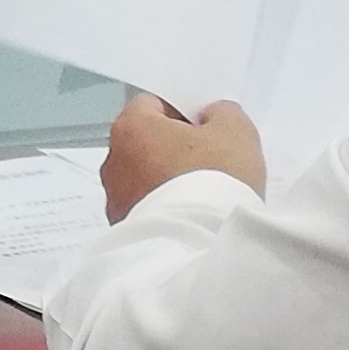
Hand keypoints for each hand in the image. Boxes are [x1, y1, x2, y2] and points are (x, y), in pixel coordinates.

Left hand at [101, 93, 265, 220]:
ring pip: (144, 177)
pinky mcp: (122, 230)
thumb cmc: (213, 181)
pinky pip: (145, 208)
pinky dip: (164, 208)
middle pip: (145, 142)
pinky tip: (191, 215)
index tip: (205, 127)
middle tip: (209, 158)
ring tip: (202, 192)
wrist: (201, 245)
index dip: (182, 112)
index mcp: (131, 127)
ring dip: (167, 180)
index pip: (152, 104)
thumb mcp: (235, 131)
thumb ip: (222, 112)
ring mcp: (114, 198)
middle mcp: (113, 160)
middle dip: (174, 147)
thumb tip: (211, 117)